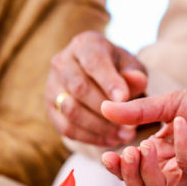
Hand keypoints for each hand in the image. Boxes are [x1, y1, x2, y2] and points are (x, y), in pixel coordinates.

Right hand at [45, 31, 147, 146]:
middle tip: (129, 126)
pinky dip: (90, 137)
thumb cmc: (118, 71)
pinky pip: (67, 127)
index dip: (108, 81)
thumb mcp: (131, 68)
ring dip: (99, 127)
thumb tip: (136, 82)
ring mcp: (52, 86)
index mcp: (84, 44)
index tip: (124, 99)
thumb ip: (135, 75)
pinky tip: (110, 141)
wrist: (98, 79)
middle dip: (105, 110)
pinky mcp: (50, 109)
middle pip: (78, 88)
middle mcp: (62, 62)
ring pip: (71, 110)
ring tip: (123, 135)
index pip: (93, 62)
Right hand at [100, 88, 186, 185]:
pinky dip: (182, 146)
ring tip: (143, 147)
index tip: (107, 155)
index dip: (117, 168)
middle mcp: (174, 168)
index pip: (132, 171)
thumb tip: (104, 107)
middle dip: (127, 173)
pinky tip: (180, 124)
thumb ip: (138, 111)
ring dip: (145, 171)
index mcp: (161, 156)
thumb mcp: (170, 104)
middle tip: (129, 152)